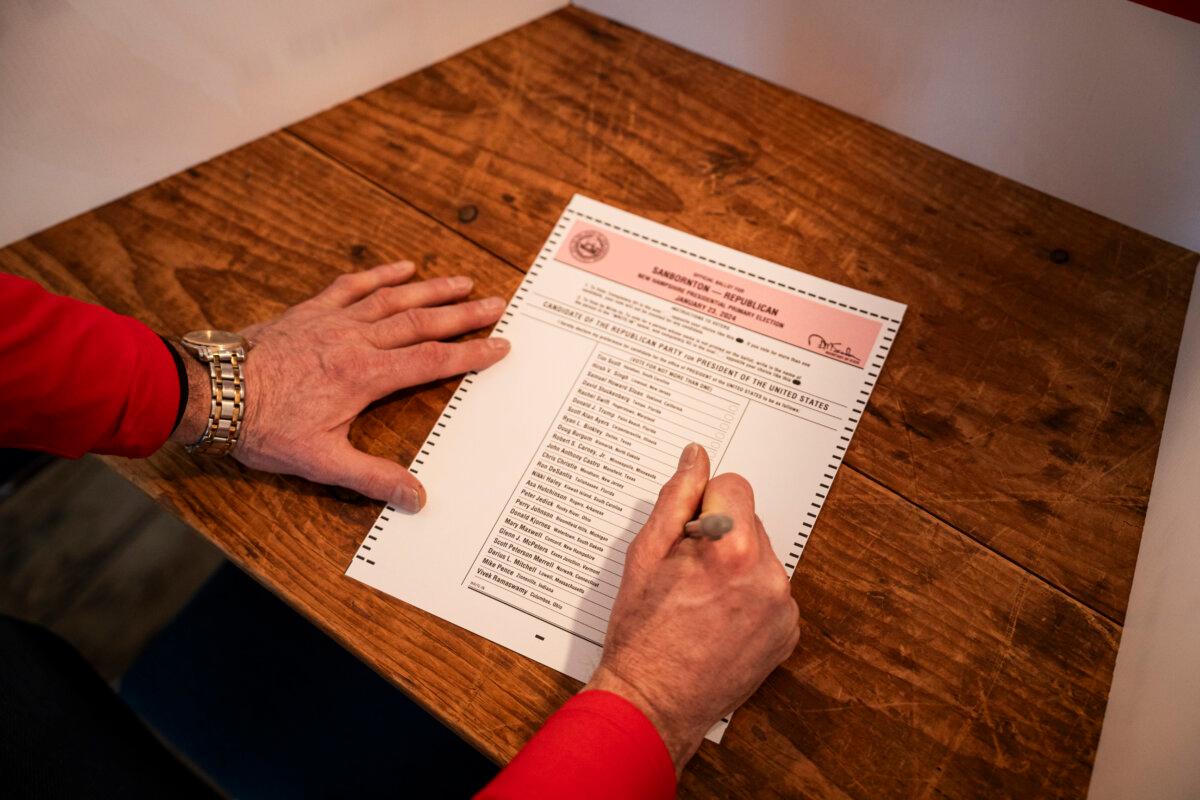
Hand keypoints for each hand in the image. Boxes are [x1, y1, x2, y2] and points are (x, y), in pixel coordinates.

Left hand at [171, 261, 508, 510]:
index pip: (431, 362)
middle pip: (422, 323)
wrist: (213, 392)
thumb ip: (373, 478)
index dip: (470, 355)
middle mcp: (356, 341)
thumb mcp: (321, 461)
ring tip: (463, 282)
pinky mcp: (311, 311)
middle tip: (497, 303)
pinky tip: (403, 267)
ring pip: (394, 299)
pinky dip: (381, 274)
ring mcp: (334, 321)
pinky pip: (353, 286)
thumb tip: (416, 498)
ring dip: (432, 289)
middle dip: (463, 314)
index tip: (500, 346)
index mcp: (365, 376)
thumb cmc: (263, 427)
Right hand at [585, 443, 799, 771]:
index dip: (703, 504)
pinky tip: (717, 620)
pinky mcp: (788, 633)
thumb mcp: (645, 554)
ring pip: (760, 556)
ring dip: (735, 566)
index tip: (684, 534)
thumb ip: (676, 497)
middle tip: (684, 573)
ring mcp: (783, 608)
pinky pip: (770, 593)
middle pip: (748, 521)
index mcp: (732, 547)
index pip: (733, 485)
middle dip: (719, 535)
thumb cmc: (641, 632)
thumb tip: (696, 456)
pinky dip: (748, 598)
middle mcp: (769, 575)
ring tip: (699, 601)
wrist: (652, 702)